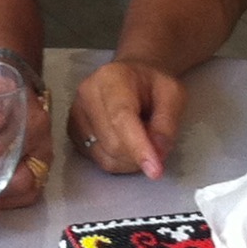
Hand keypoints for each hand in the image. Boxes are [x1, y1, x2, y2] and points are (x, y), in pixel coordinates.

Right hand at [67, 55, 185, 179]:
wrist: (130, 76)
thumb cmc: (151, 84)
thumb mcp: (173, 95)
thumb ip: (167, 123)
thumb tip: (158, 153)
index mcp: (111, 78)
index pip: (121, 118)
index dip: (138, 147)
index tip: (155, 171)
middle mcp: (87, 94)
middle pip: (113, 144)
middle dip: (140, 154)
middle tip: (157, 142)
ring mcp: (76, 114)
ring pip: (105, 157)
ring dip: (131, 161)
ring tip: (142, 140)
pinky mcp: (73, 132)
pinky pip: (98, 160)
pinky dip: (119, 161)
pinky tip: (127, 144)